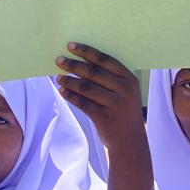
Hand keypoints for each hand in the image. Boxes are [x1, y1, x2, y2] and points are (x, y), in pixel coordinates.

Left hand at [56, 44, 153, 189]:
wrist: (131, 143)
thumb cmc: (124, 113)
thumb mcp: (125, 93)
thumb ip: (109, 79)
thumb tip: (81, 63)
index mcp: (129, 79)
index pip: (105, 60)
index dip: (87, 52)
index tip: (71, 46)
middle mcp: (124, 90)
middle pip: (93, 72)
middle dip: (74, 65)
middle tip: (59, 60)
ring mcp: (115, 104)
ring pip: (86, 87)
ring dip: (69, 81)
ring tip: (59, 77)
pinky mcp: (104, 118)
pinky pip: (82, 103)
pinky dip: (71, 96)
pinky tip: (63, 92)